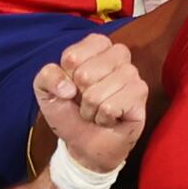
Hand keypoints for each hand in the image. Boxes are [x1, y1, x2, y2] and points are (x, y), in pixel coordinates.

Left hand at [32, 31, 149, 173]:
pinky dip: (103, 118)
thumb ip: (47, 77)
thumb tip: (67, 87)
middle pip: (85, 74)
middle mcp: (117, 54)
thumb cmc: (69, 112)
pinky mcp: (140, 93)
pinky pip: (111, 107)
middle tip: (86, 101)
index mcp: (95, 45)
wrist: (85, 143)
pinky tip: (108, 117)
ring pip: (98, 93)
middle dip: (80, 96)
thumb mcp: (47, 92)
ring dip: (91, 110)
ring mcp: (132, 72)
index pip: (72, 56)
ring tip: (97, 110)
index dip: (66, 77)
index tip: (71, 86)